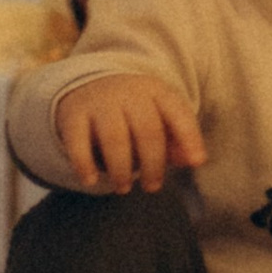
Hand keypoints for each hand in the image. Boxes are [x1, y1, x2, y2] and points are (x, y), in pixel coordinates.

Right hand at [55, 73, 204, 194]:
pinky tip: (91, 180)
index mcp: (155, 91)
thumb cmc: (134, 110)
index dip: (190, 137)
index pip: (178, 111)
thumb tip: (195, 160)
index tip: (198, 162)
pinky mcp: (73, 115)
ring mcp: (100, 102)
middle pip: (147, 130)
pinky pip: (77, 141)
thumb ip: (178, 139)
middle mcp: (128, 93)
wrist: (88, 84)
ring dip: (121, 169)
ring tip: (123, 188)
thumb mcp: (159, 116)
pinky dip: (84, 164)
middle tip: (152, 187)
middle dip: (153, 164)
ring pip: (114, 137)